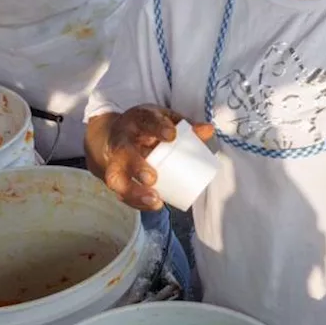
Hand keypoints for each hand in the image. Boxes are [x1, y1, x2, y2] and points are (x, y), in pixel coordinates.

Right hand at [100, 106, 216, 209]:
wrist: (116, 134)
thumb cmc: (148, 127)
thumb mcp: (165, 119)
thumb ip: (187, 126)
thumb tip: (209, 130)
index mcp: (138, 120)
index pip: (146, 121)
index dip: (158, 127)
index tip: (171, 136)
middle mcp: (123, 140)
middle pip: (124, 152)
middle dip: (137, 166)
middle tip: (152, 178)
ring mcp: (116, 161)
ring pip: (116, 177)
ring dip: (134, 191)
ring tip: (154, 200)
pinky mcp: (116, 178)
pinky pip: (122, 192)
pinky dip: (137, 202)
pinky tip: (154, 205)